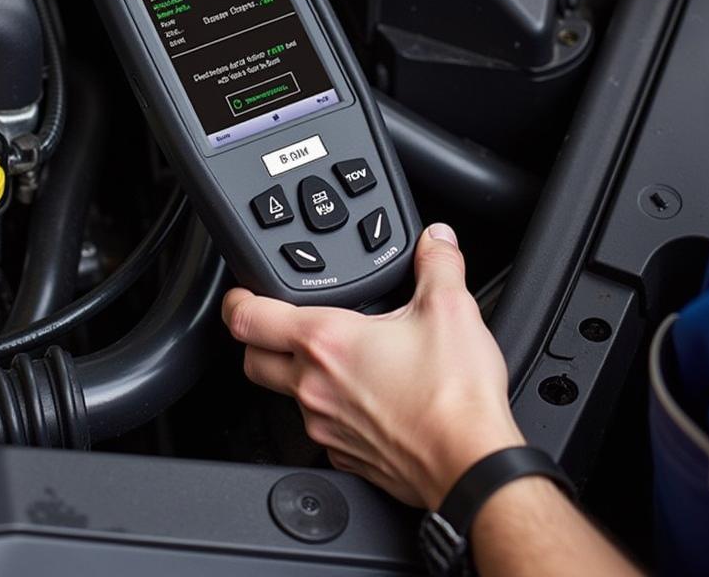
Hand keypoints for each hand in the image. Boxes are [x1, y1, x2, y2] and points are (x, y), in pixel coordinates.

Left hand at [222, 224, 524, 507]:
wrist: (472, 467)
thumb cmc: (454, 397)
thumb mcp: (450, 309)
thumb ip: (437, 263)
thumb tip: (436, 239)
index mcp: (327, 341)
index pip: (248, 318)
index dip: (236, 299)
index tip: (240, 292)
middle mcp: (314, 386)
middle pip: (253, 360)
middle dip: (256, 339)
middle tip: (275, 323)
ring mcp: (325, 426)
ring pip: (286, 395)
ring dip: (297, 374)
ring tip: (333, 357)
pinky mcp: (345, 456)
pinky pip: (318, 427)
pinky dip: (329, 408)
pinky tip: (361, 397)